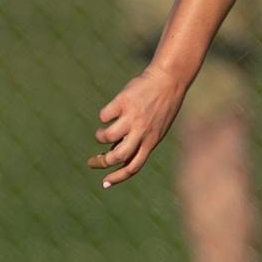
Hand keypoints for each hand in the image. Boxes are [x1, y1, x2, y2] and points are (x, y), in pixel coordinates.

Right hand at [88, 66, 189, 187]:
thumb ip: (139, 141)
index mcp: (151, 141)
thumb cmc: (162, 105)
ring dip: (100, 137)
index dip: (117, 177)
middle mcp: (141, 132)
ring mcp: (132, 117)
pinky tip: (110, 112)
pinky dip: (103, 116)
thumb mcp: (156, 128)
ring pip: (107, 136)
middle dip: (101, 162)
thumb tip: (113, 151)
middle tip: (92, 161)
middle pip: (117, 156)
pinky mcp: (123, 101)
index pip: (133, 167)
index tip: (104, 183)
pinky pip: (105, 115)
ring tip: (101, 134)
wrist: (169, 79)